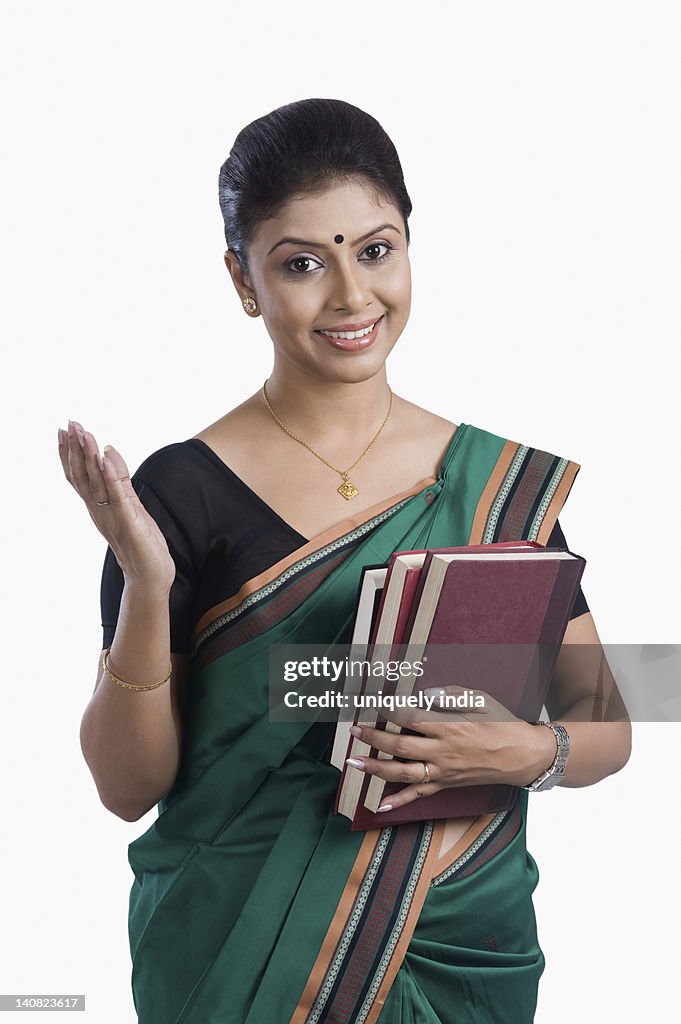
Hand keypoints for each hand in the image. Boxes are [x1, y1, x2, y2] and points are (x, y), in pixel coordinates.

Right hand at [58, 420, 175, 593]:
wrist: (150, 576)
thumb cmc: (141, 542)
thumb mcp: (130, 505)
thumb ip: (120, 480)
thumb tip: (108, 451)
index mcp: (98, 507)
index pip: (78, 477)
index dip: (69, 454)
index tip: (63, 429)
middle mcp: (100, 511)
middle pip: (82, 476)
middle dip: (75, 449)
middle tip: (69, 423)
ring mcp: (113, 517)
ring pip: (96, 483)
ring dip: (89, 457)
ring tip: (84, 434)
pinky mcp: (129, 523)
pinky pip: (118, 497)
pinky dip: (111, 477)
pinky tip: (105, 459)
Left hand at [345, 685, 554, 812]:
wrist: (522, 755)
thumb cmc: (502, 723)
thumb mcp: (479, 699)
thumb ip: (449, 696)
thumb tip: (423, 695)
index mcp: (449, 726)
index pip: (410, 715)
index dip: (387, 709)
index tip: (371, 703)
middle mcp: (443, 751)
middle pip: (399, 744)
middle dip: (373, 737)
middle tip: (354, 730)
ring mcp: (443, 771)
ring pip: (402, 772)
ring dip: (375, 768)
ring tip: (354, 763)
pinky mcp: (446, 784)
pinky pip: (419, 795)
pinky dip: (399, 801)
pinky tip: (380, 804)